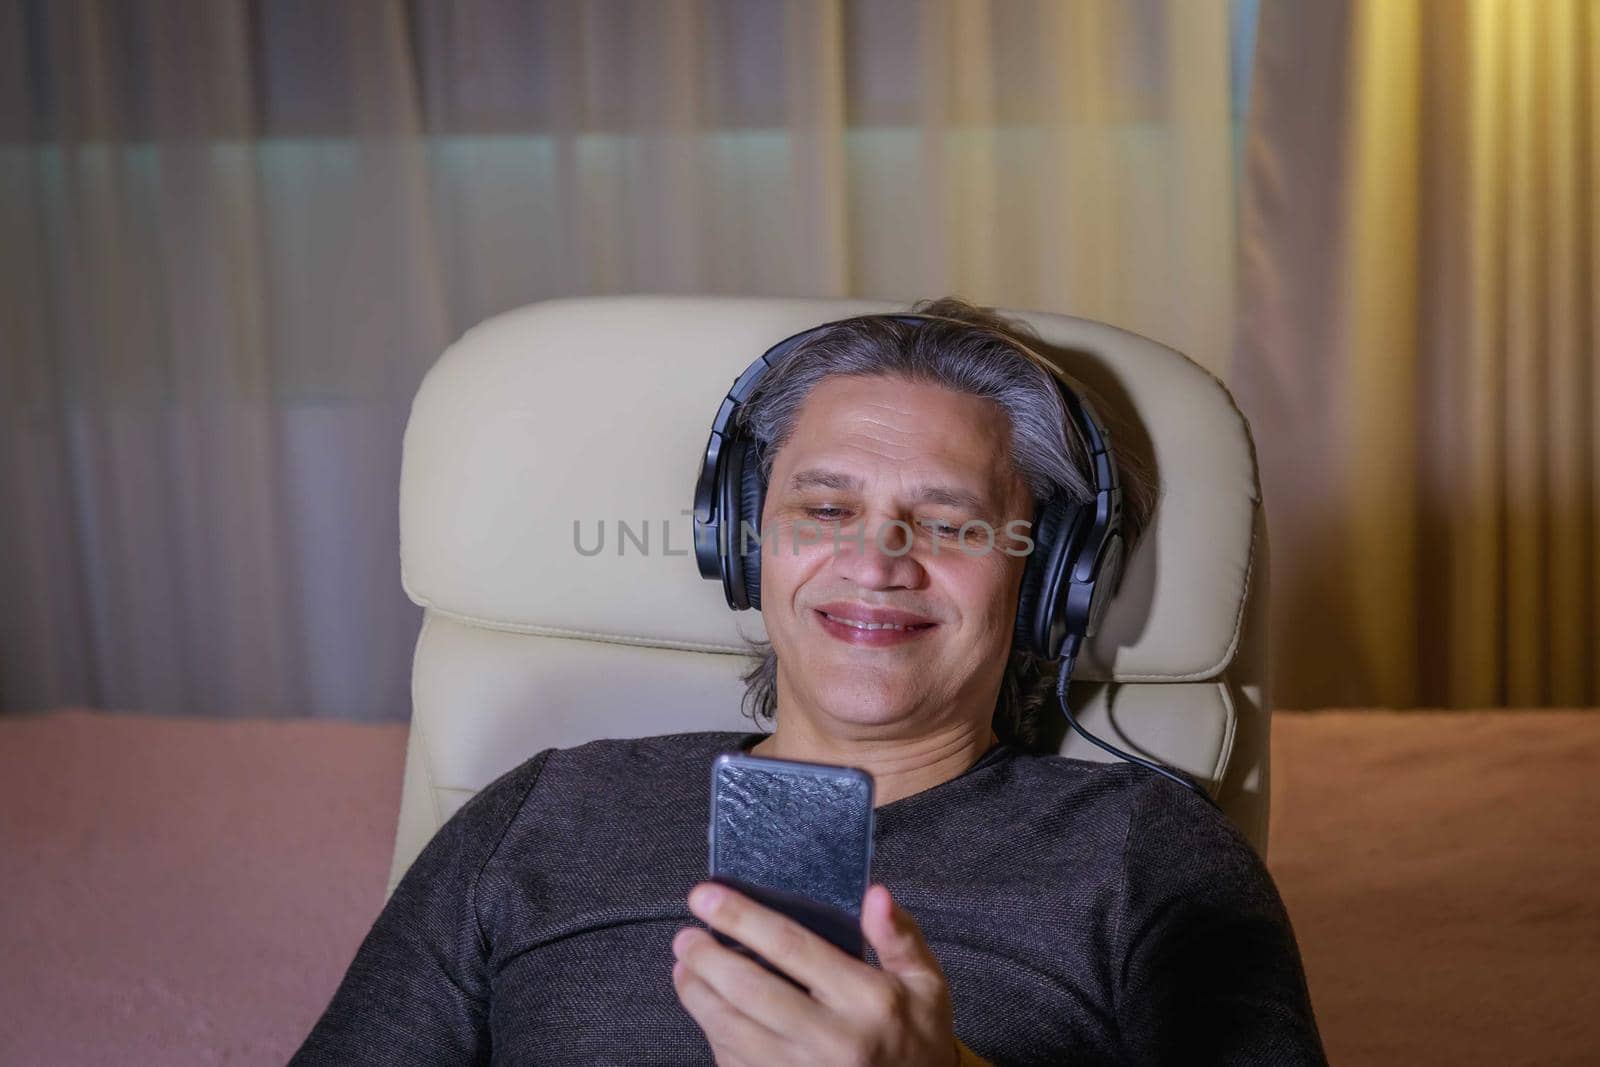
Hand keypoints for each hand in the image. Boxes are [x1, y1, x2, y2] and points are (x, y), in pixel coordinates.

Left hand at [671, 881, 989, 1066]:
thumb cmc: (916, 1034)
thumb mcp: (925, 982)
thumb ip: (899, 935)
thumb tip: (874, 893)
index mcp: (866, 1001)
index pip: (792, 947)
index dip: (742, 917)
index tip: (705, 895)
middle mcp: (831, 1041)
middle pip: (749, 990)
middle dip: (706, 957)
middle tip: (685, 934)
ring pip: (730, 1030)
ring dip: (697, 995)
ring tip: (684, 966)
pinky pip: (732, 1062)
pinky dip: (712, 1032)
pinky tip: (707, 1008)